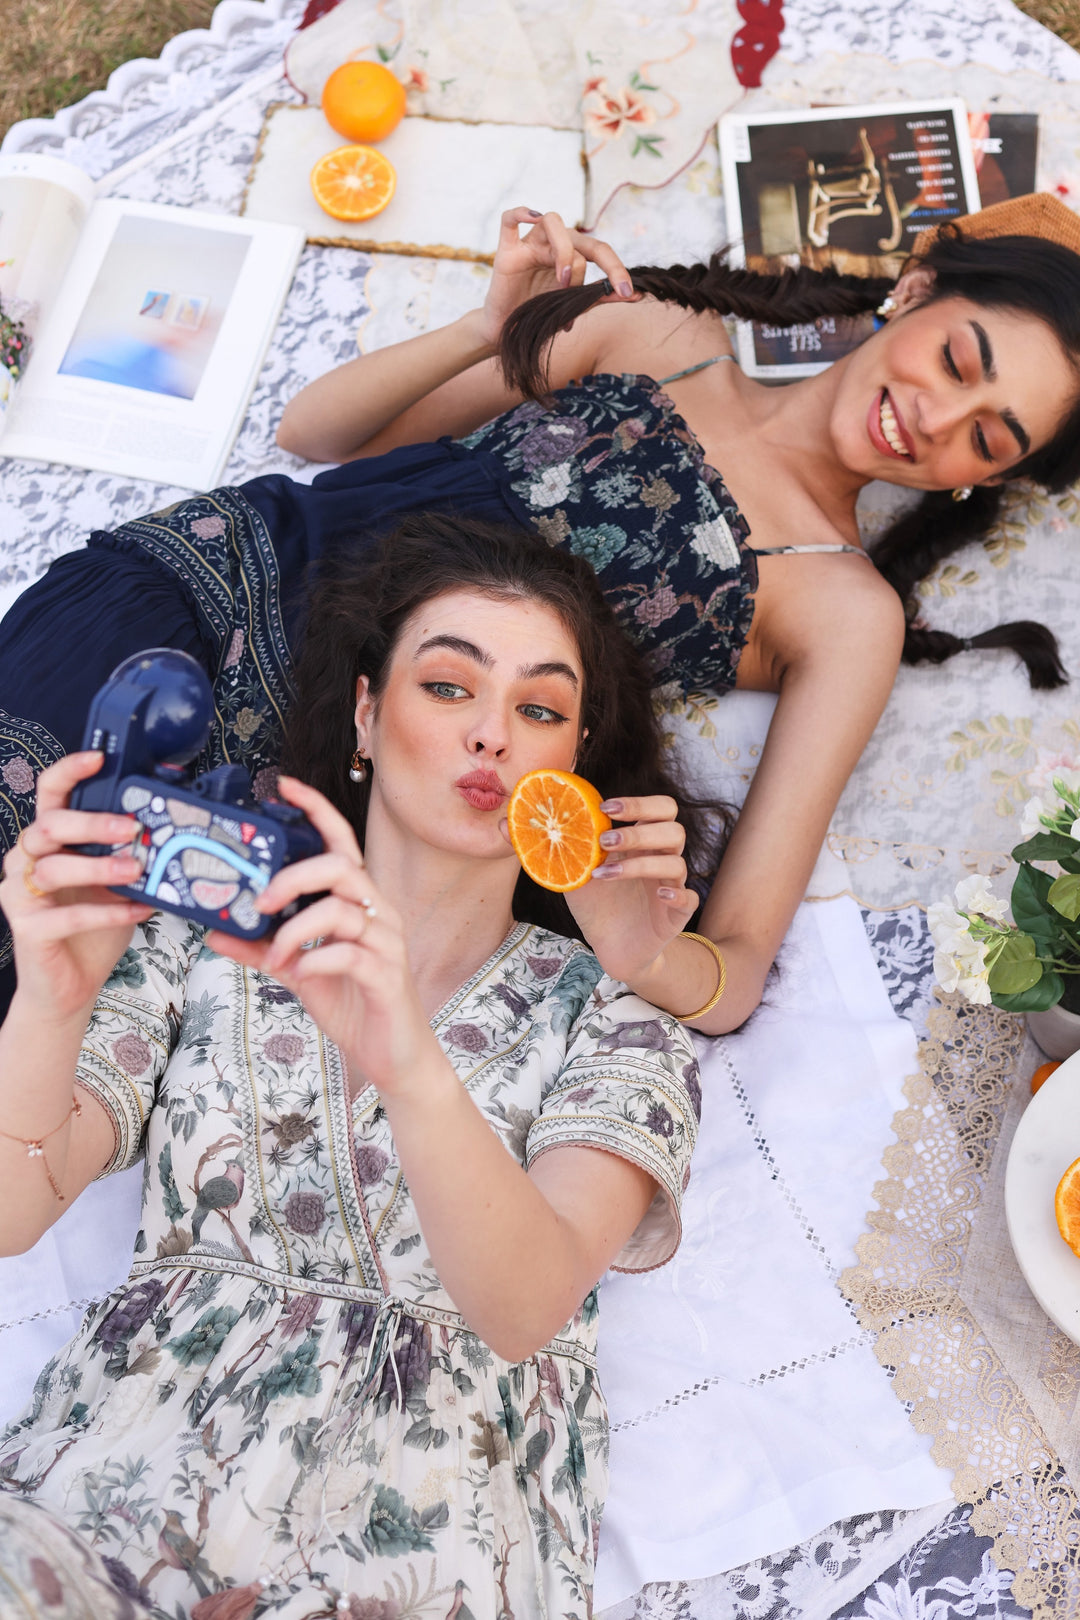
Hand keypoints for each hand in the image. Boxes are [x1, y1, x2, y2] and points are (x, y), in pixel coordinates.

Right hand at [0, 753, 152, 1020]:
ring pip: (51, 869)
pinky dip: (106, 912)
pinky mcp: (28, 930)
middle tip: (130, 828)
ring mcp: (20, 896)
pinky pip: (66, 916)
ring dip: (98, 867)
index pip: (49, 793)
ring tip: (137, 870)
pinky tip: (138, 910)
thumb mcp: (115, 882)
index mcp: (47, 841)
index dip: (69, 771)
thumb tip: (167, 825)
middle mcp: (25, 862)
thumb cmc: (94, 927)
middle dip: (90, 822)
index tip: (100, 758)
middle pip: (47, 826)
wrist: (70, 985)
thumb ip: (127, 853)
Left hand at [206, 778, 444, 1097]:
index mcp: (358, 902)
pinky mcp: (387, 975)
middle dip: (294, 877)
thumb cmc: (351, 1002)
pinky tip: (300, 974)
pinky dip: (315, 960)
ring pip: (341, 911)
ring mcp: (386, 942)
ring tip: (274, 956)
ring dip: (295, 931)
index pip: (341, 842)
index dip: (316, 811)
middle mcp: (378, 912)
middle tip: (260, 903)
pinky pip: (349, 954)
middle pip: (341, 868)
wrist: (391, 1054)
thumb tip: (214, 933)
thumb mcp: (298, 972)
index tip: (284, 787)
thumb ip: (262, 949)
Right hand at [477, 206, 634, 348]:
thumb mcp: (575, 306)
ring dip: (564, 251)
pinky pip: (509, 219)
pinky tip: (530, 216)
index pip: (599, 250)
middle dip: (599, 262)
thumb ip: (602, 296)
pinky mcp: (507, 251)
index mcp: (572, 254)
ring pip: (552, 222)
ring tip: (563, 281)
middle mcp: (553, 244)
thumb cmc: (540, 315)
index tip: (628, 293)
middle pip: (580, 236)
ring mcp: (530, 245)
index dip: (617, 269)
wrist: (509, 333)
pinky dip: (520, 212)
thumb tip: (636, 294)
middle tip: (602, 292)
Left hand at [563, 794, 697, 986]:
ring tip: (604, 873)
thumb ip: (545, 846)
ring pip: (676, 862)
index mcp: (641, 841)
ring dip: (640, 863)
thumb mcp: (569, 872)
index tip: (605, 808)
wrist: (612, 947)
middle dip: (640, 829)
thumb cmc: (596, 904)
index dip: (638, 803)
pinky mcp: (677, 914)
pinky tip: (658, 895)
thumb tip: (502, 824)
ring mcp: (671, 885)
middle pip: (673, 828)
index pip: (658, 808)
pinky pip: (690, 897)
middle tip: (605, 840)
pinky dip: (677, 892)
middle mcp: (661, 858)